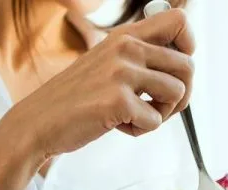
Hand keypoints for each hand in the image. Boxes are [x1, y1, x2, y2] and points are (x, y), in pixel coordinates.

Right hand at [0, 8, 194, 189]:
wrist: (38, 122)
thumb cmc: (76, 99)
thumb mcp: (106, 63)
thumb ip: (139, 57)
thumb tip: (184, 63)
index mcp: (125, 35)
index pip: (180, 21)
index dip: (188, 47)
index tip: (173, 72)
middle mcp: (126, 48)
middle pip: (188, 65)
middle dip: (181, 95)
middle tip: (157, 108)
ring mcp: (121, 73)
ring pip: (178, 93)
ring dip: (161, 114)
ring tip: (135, 117)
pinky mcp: (118, 101)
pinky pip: (155, 121)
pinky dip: (140, 131)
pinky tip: (117, 125)